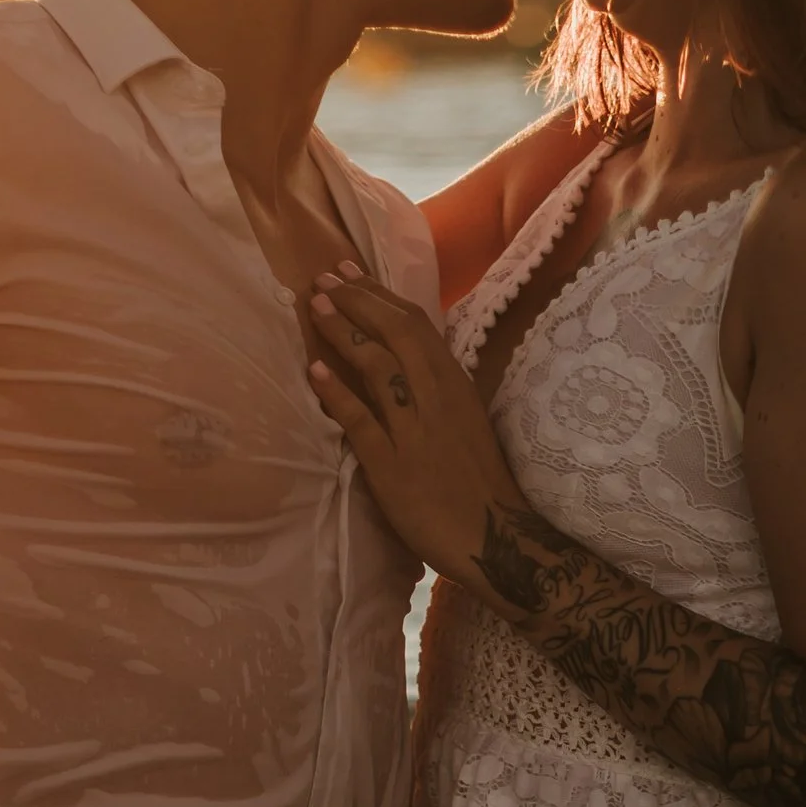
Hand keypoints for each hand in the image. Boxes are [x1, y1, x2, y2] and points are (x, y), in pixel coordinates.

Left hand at [305, 267, 532, 606]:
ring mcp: (415, 429)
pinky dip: (336, 392)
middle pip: (395, 333)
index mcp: (455, 383)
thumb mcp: (463, 418)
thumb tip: (400, 356)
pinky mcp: (392, 464)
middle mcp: (437, 396)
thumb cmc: (476, 479)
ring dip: (343, 332)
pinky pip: (361, 420)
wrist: (491, 534)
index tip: (350, 272)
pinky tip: (314, 369)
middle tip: (323, 278)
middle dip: (356, 301)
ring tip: (314, 306)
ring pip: (378, 366)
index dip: (379, 295)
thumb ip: (434, 387)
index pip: (416, 325)